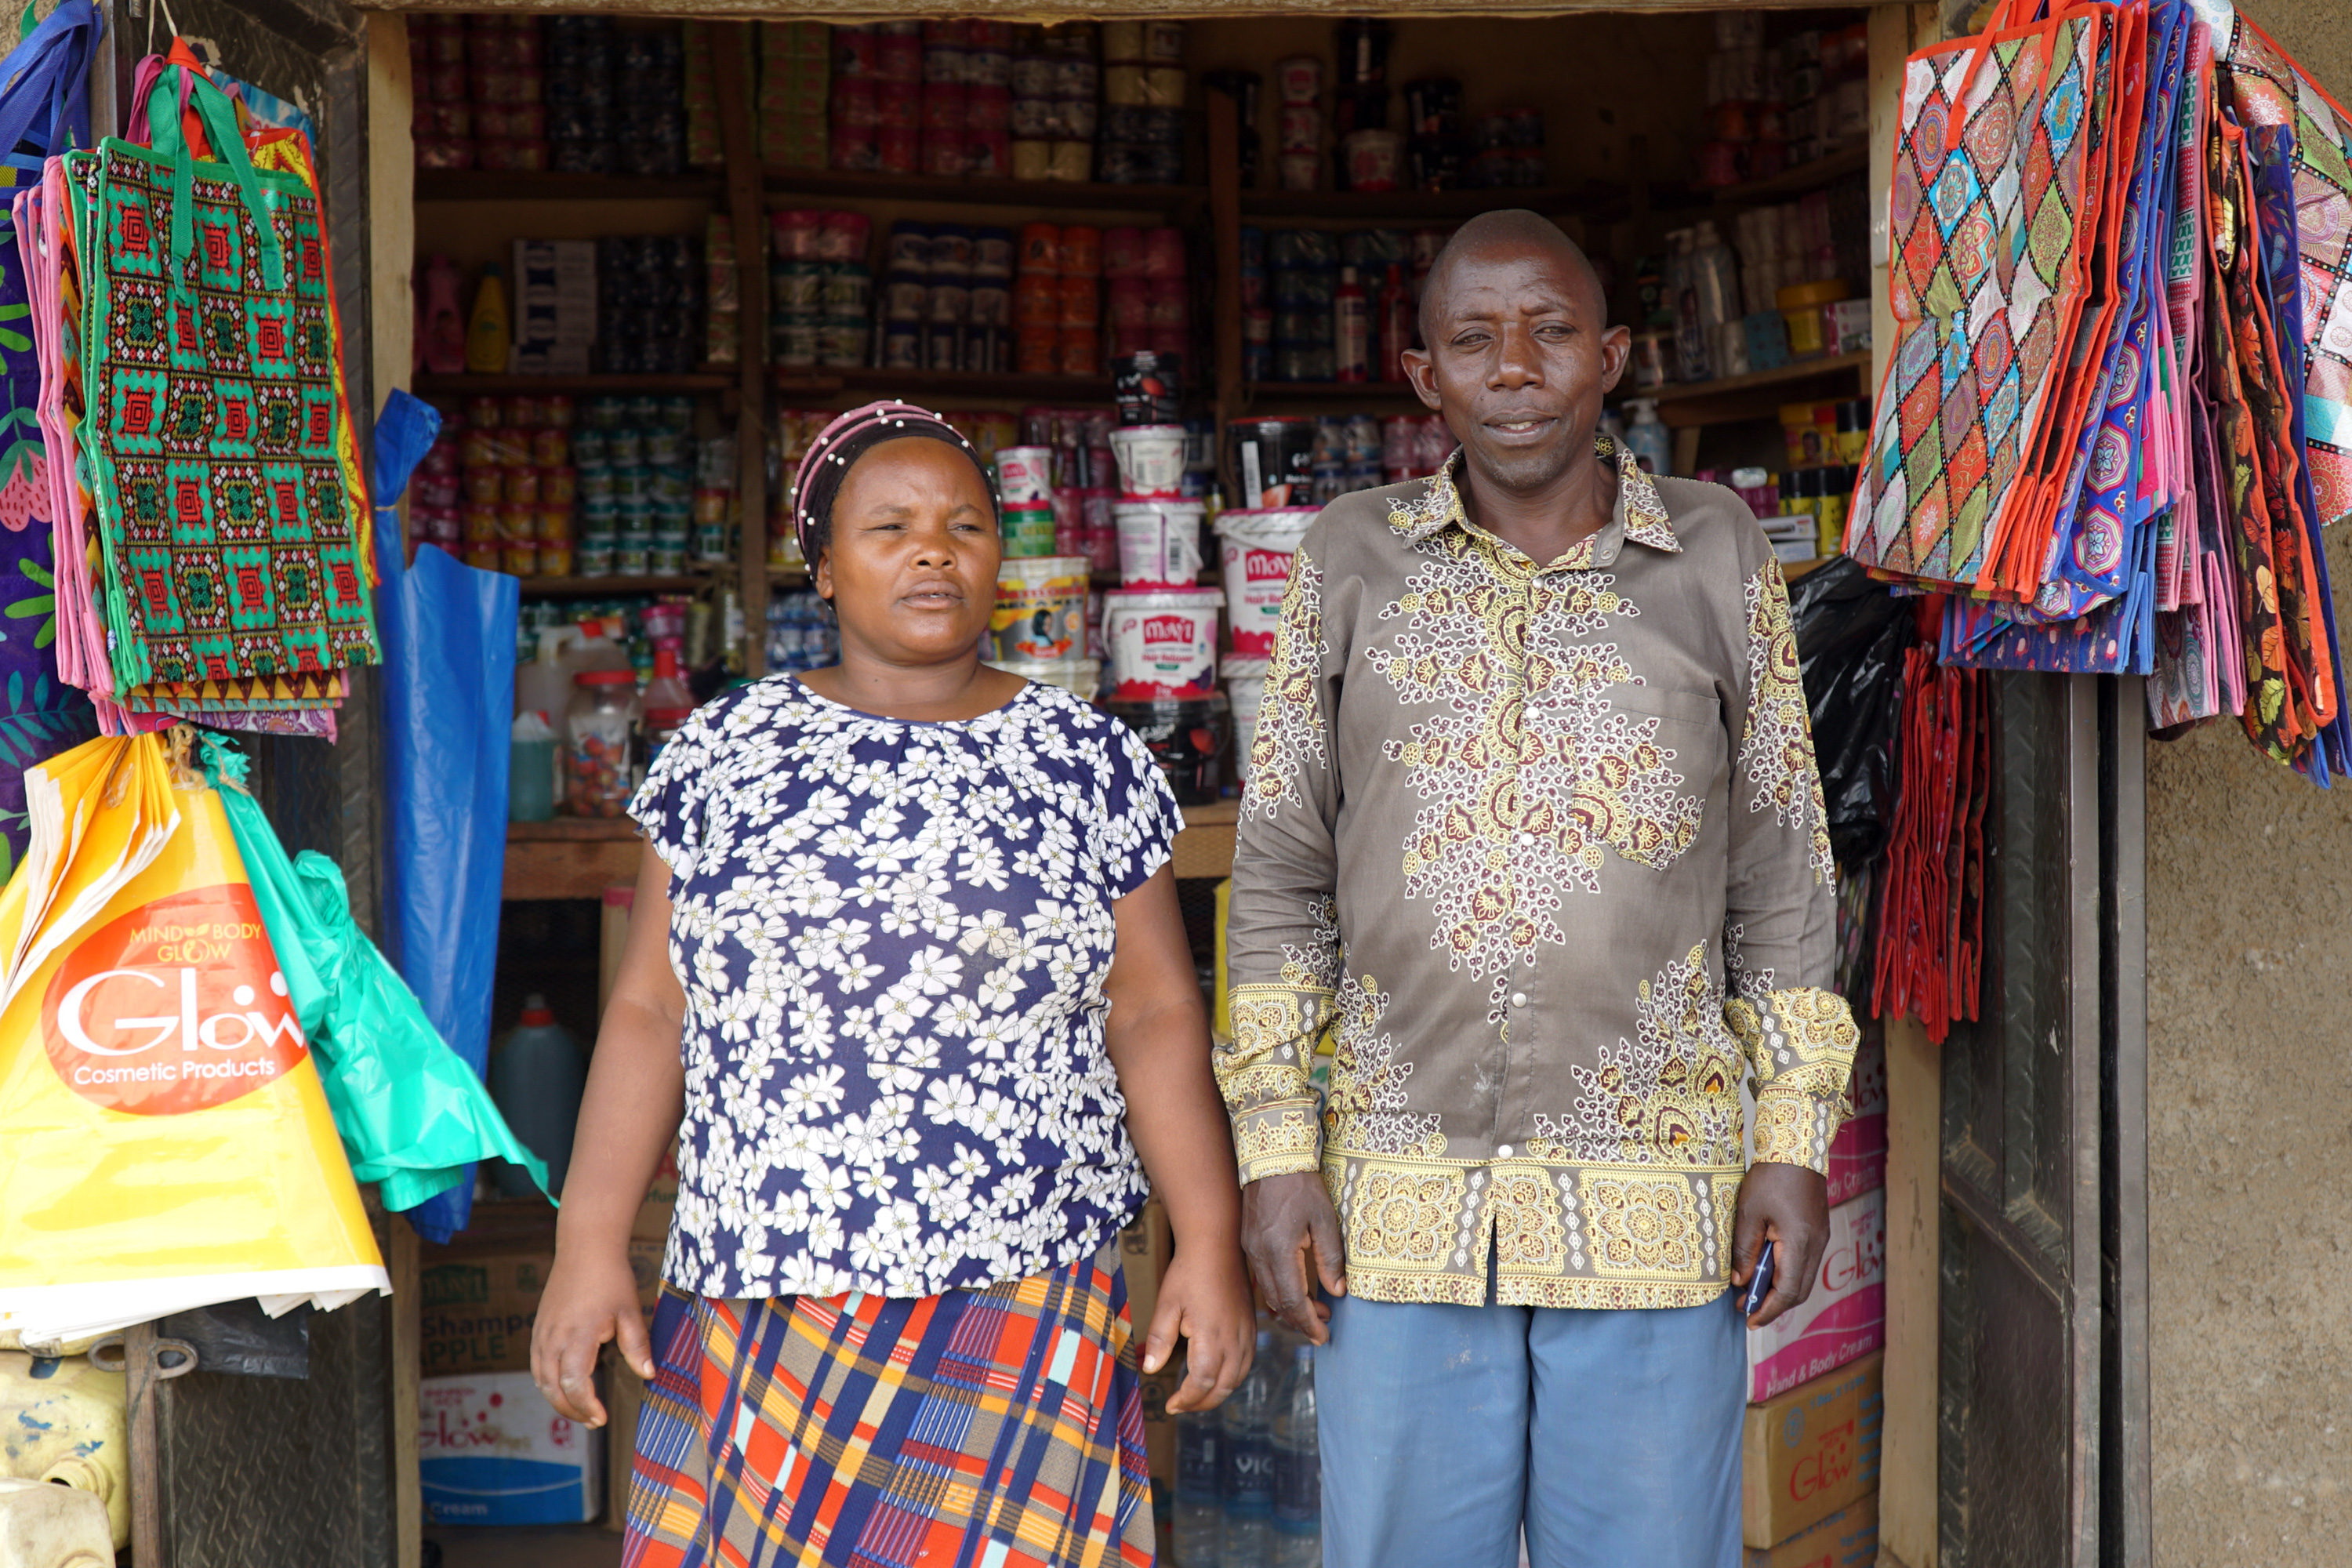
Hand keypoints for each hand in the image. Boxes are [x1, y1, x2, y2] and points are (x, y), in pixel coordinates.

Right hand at [530, 1249, 654, 1426]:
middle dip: (571, 1410)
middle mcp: (553, 1338)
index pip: (574, 1383)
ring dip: (558, 1399)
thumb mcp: (630, 1311)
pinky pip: (537, 1365)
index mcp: (577, 1335)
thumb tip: (649, 1375)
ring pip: (541, 1380)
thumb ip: (637, 1345)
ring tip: (581, 1411)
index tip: (602, 1417)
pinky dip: (547, 1383)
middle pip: (552, 1389)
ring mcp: (542, 1334)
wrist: (585, 1249)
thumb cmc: (611, 1278)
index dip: (586, 1405)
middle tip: (594, 1421)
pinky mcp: (538, 1329)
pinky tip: (564, 1388)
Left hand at [1146, 1243, 1257, 1413]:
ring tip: (1195, 1395)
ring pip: (1237, 1378)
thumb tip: (1150, 1369)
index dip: (1186, 1399)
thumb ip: (1160, 1339)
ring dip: (1216, 1393)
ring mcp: (1246, 1334)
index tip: (1170, 1405)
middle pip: (1222, 1388)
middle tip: (1180, 1405)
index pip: (1202, 1383)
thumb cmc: (1189, 1271)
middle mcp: (1235, 1341)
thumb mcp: (1167, 1304)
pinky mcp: (1251, 1327)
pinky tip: (1215, 1374)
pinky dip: (1231, 1377)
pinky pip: (1246, 1363)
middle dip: (1200, 1403)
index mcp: (1212, 1338)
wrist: (1218, 1244)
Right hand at [1241, 1170, 1345, 1345]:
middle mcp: (1259, 1255)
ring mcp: (1250, 1249)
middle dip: (1301, 1320)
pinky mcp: (1248, 1241)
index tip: (1324, 1336)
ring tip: (1315, 1309)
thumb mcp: (1324, 1220)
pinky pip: (1262, 1277)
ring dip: (1290, 1307)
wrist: (1271, 1157)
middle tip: (1323, 1327)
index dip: (1309, 1323)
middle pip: (1278, 1302)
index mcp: (1279, 1251)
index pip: (1293, 1301)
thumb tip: (1338, 1291)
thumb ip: (1331, 1258)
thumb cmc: (1301, 1185)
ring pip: (1268, 1292)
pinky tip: (1295, 1289)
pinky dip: (1278, 1291)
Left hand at [1732, 1161, 1830, 1328]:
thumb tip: (1739, 1281)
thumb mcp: (1748, 1213)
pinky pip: (1805, 1263)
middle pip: (1799, 1291)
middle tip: (1746, 1309)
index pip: (1787, 1292)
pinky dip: (1787, 1274)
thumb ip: (1744, 1250)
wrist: (1796, 1148)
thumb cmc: (1770, 1177)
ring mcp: (1820, 1238)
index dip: (1768, 1310)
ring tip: (1752, 1291)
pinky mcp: (1818, 1231)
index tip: (1749, 1319)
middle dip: (1773, 1305)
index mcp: (1799, 1243)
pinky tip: (1767, 1270)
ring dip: (1780, 1290)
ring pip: (1803, 1279)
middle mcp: (1816, 1245)